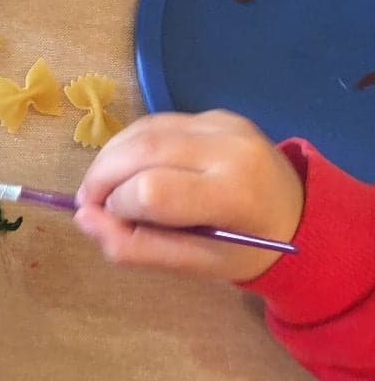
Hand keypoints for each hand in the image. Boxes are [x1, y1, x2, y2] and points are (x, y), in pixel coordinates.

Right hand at [74, 111, 304, 282]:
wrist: (297, 215)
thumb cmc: (243, 250)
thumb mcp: (193, 266)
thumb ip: (135, 247)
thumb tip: (83, 219)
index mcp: (231, 195)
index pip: (151, 190)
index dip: (117, 205)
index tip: (110, 221)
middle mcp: (229, 148)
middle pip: (141, 149)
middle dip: (101, 175)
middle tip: (90, 203)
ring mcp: (223, 124)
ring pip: (143, 130)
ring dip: (110, 157)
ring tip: (105, 188)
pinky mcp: (216, 114)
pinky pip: (157, 122)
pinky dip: (131, 146)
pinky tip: (131, 169)